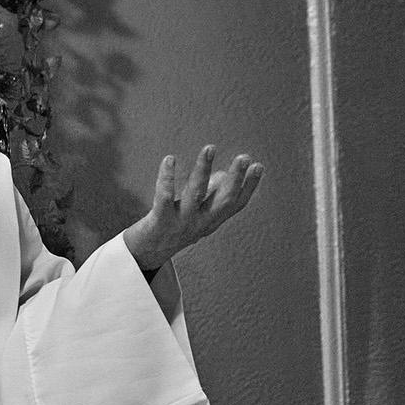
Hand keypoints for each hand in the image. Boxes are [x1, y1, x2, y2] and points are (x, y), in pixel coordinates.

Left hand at [122, 146, 264, 272]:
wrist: (144, 256)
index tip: (259, 166)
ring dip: (204, 169)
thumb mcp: (195, 215)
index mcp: (211, 222)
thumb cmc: (170, 229)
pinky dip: (167, 177)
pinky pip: (164, 196)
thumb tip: (221, 173)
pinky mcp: (160, 221)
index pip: (236, 204)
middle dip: (235, 178)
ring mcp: (181, 223)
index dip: (249, 186)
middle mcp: (200, 223)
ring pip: (195, 193)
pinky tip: (170, 159)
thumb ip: (209, 197)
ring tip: (210, 148)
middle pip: (223, 199)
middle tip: (244, 157)